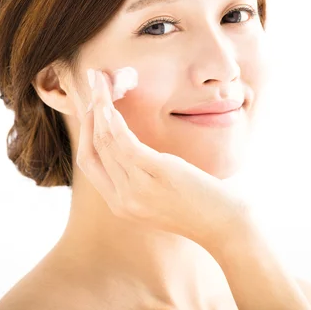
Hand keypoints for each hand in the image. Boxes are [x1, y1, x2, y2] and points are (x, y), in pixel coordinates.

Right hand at [75, 68, 248, 247]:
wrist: (224, 225)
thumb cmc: (198, 205)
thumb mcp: (160, 194)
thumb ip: (141, 177)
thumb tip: (133, 146)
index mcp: (120, 204)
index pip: (88, 164)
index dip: (86, 132)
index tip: (90, 108)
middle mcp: (121, 199)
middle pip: (91, 151)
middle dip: (88, 115)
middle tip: (92, 87)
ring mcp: (136, 189)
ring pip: (104, 143)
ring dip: (99, 109)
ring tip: (100, 84)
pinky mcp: (155, 175)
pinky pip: (124, 145)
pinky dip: (114, 123)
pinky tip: (111, 106)